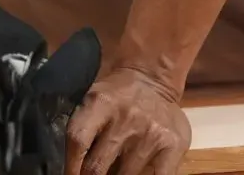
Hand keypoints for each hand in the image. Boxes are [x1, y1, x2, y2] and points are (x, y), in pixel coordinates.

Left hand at [65, 67, 190, 174]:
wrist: (153, 78)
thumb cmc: (115, 94)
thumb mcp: (93, 98)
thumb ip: (82, 128)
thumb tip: (72, 165)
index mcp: (100, 102)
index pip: (78, 140)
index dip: (71, 166)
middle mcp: (125, 118)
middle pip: (98, 166)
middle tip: (90, 174)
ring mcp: (151, 133)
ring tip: (114, 169)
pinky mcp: (172, 145)